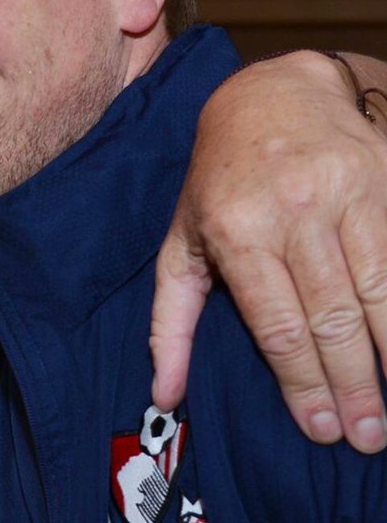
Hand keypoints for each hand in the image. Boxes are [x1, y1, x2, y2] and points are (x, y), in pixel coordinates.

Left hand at [151, 50, 386, 452]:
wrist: (273, 93)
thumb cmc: (219, 179)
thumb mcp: (180, 241)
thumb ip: (171, 321)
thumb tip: (163, 393)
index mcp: (237, 231)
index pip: (278, 326)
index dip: (302, 384)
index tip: (320, 428)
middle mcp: (293, 212)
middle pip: (333, 318)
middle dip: (353, 386)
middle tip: (366, 435)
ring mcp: (346, 193)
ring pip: (380, 292)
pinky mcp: (384, 180)